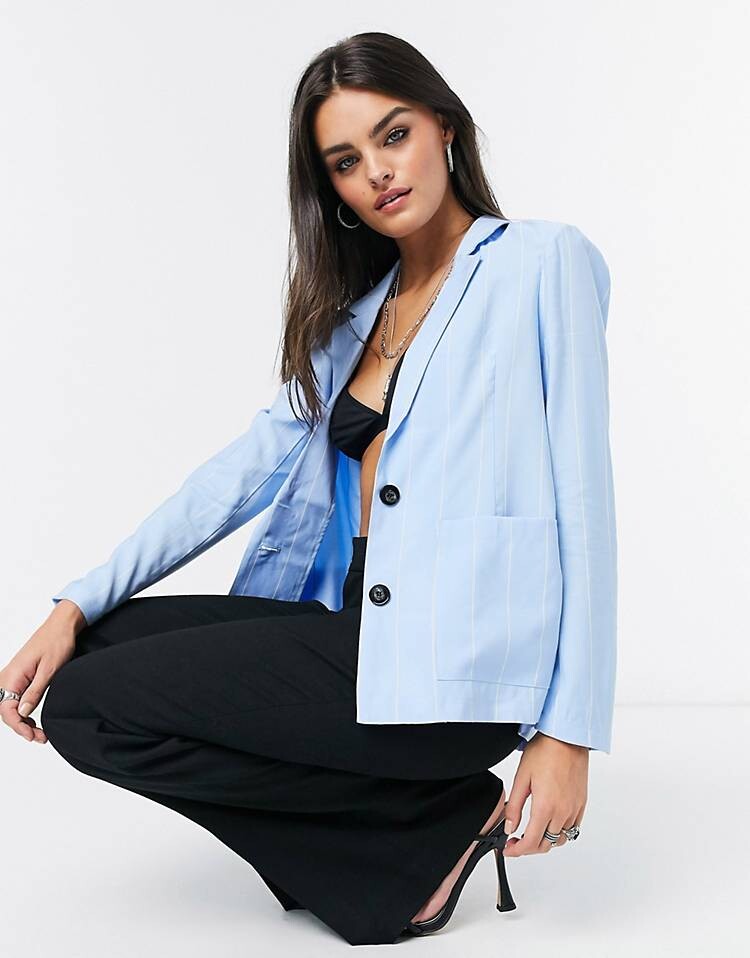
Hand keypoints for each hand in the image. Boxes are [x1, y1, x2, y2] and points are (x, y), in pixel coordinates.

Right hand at [0, 600, 83, 743]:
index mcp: (12, 675)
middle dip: (21, 727)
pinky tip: (33, 720)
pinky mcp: (20, 677)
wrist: (61, 626)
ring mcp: (13, 677)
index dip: (18, 726)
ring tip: (40, 733)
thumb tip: (24, 712)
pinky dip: (23, 712)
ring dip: (22, 721)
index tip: (32, 736)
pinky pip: (16, 699)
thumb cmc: (57, 643)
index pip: (7, 710)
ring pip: (11, 707)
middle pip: (7, 711)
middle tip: (40, 737)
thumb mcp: (49, 670)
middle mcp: (8, 677)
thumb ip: (35, 692)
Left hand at [502, 731, 587, 856]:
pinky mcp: (581, 804)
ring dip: (545, 841)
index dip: (517, 851)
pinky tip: (549, 823)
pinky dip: (560, 833)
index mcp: (545, 807)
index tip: (509, 849)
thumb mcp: (522, 778)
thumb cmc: (545, 751)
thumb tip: (509, 827)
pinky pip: (572, 829)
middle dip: (529, 848)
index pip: (531, 842)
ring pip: (560, 839)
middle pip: (546, 845)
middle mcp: (563, 812)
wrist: (568, 738)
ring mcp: (574, 809)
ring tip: (532, 832)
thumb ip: (514, 807)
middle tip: (516, 841)